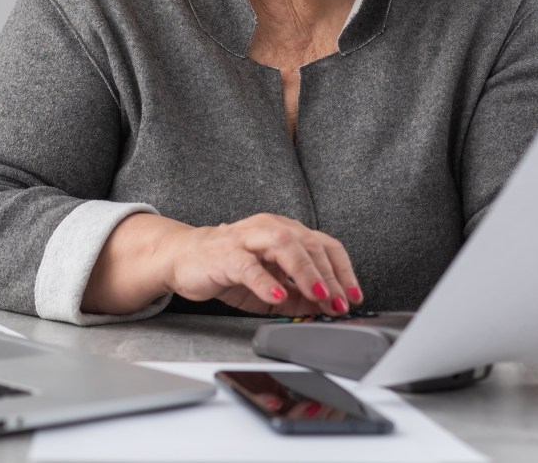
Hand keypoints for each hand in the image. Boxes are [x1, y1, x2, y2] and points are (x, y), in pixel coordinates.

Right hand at [165, 213, 362, 315]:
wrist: (184, 258)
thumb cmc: (229, 267)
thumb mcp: (271, 287)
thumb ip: (297, 296)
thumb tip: (325, 309)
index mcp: (286, 232)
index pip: (324, 245)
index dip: (343, 271)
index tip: (354, 296)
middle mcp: (270, 228)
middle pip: (309, 244)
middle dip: (329, 276)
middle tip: (340, 302)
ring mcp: (247, 239)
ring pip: (284, 245)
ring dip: (306, 272)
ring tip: (319, 295)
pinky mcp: (226, 254)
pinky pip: (248, 265)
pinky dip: (266, 281)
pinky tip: (278, 294)